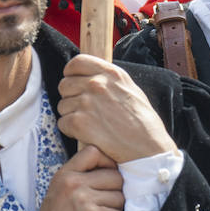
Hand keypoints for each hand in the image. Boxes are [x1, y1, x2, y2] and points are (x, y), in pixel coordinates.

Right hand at [16, 145, 124, 210]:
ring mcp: (84, 199)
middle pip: (115, 176)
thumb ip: (78, 178)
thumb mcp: (58, 193)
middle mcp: (73, 183)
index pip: (94, 152)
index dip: (107, 163)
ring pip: (120, 197)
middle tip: (104, 208)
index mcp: (64, 174)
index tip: (107, 178)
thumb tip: (111, 169)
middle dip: (115, 193)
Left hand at [56, 54, 177, 162]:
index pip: (77, 63)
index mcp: (111, 73)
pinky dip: (71, 131)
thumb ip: (110, 81)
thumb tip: (93, 77)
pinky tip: (86, 134)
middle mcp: (97, 84)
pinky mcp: (79, 122)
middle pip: (65, 85)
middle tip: (83, 110)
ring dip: (71, 116)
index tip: (74, 83)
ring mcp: (87, 102)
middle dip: (70, 97)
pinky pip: (62, 123)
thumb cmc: (143, 123)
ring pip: (62, 105)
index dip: (71, 74)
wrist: (147, 148)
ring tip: (89, 125)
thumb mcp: (131, 90)